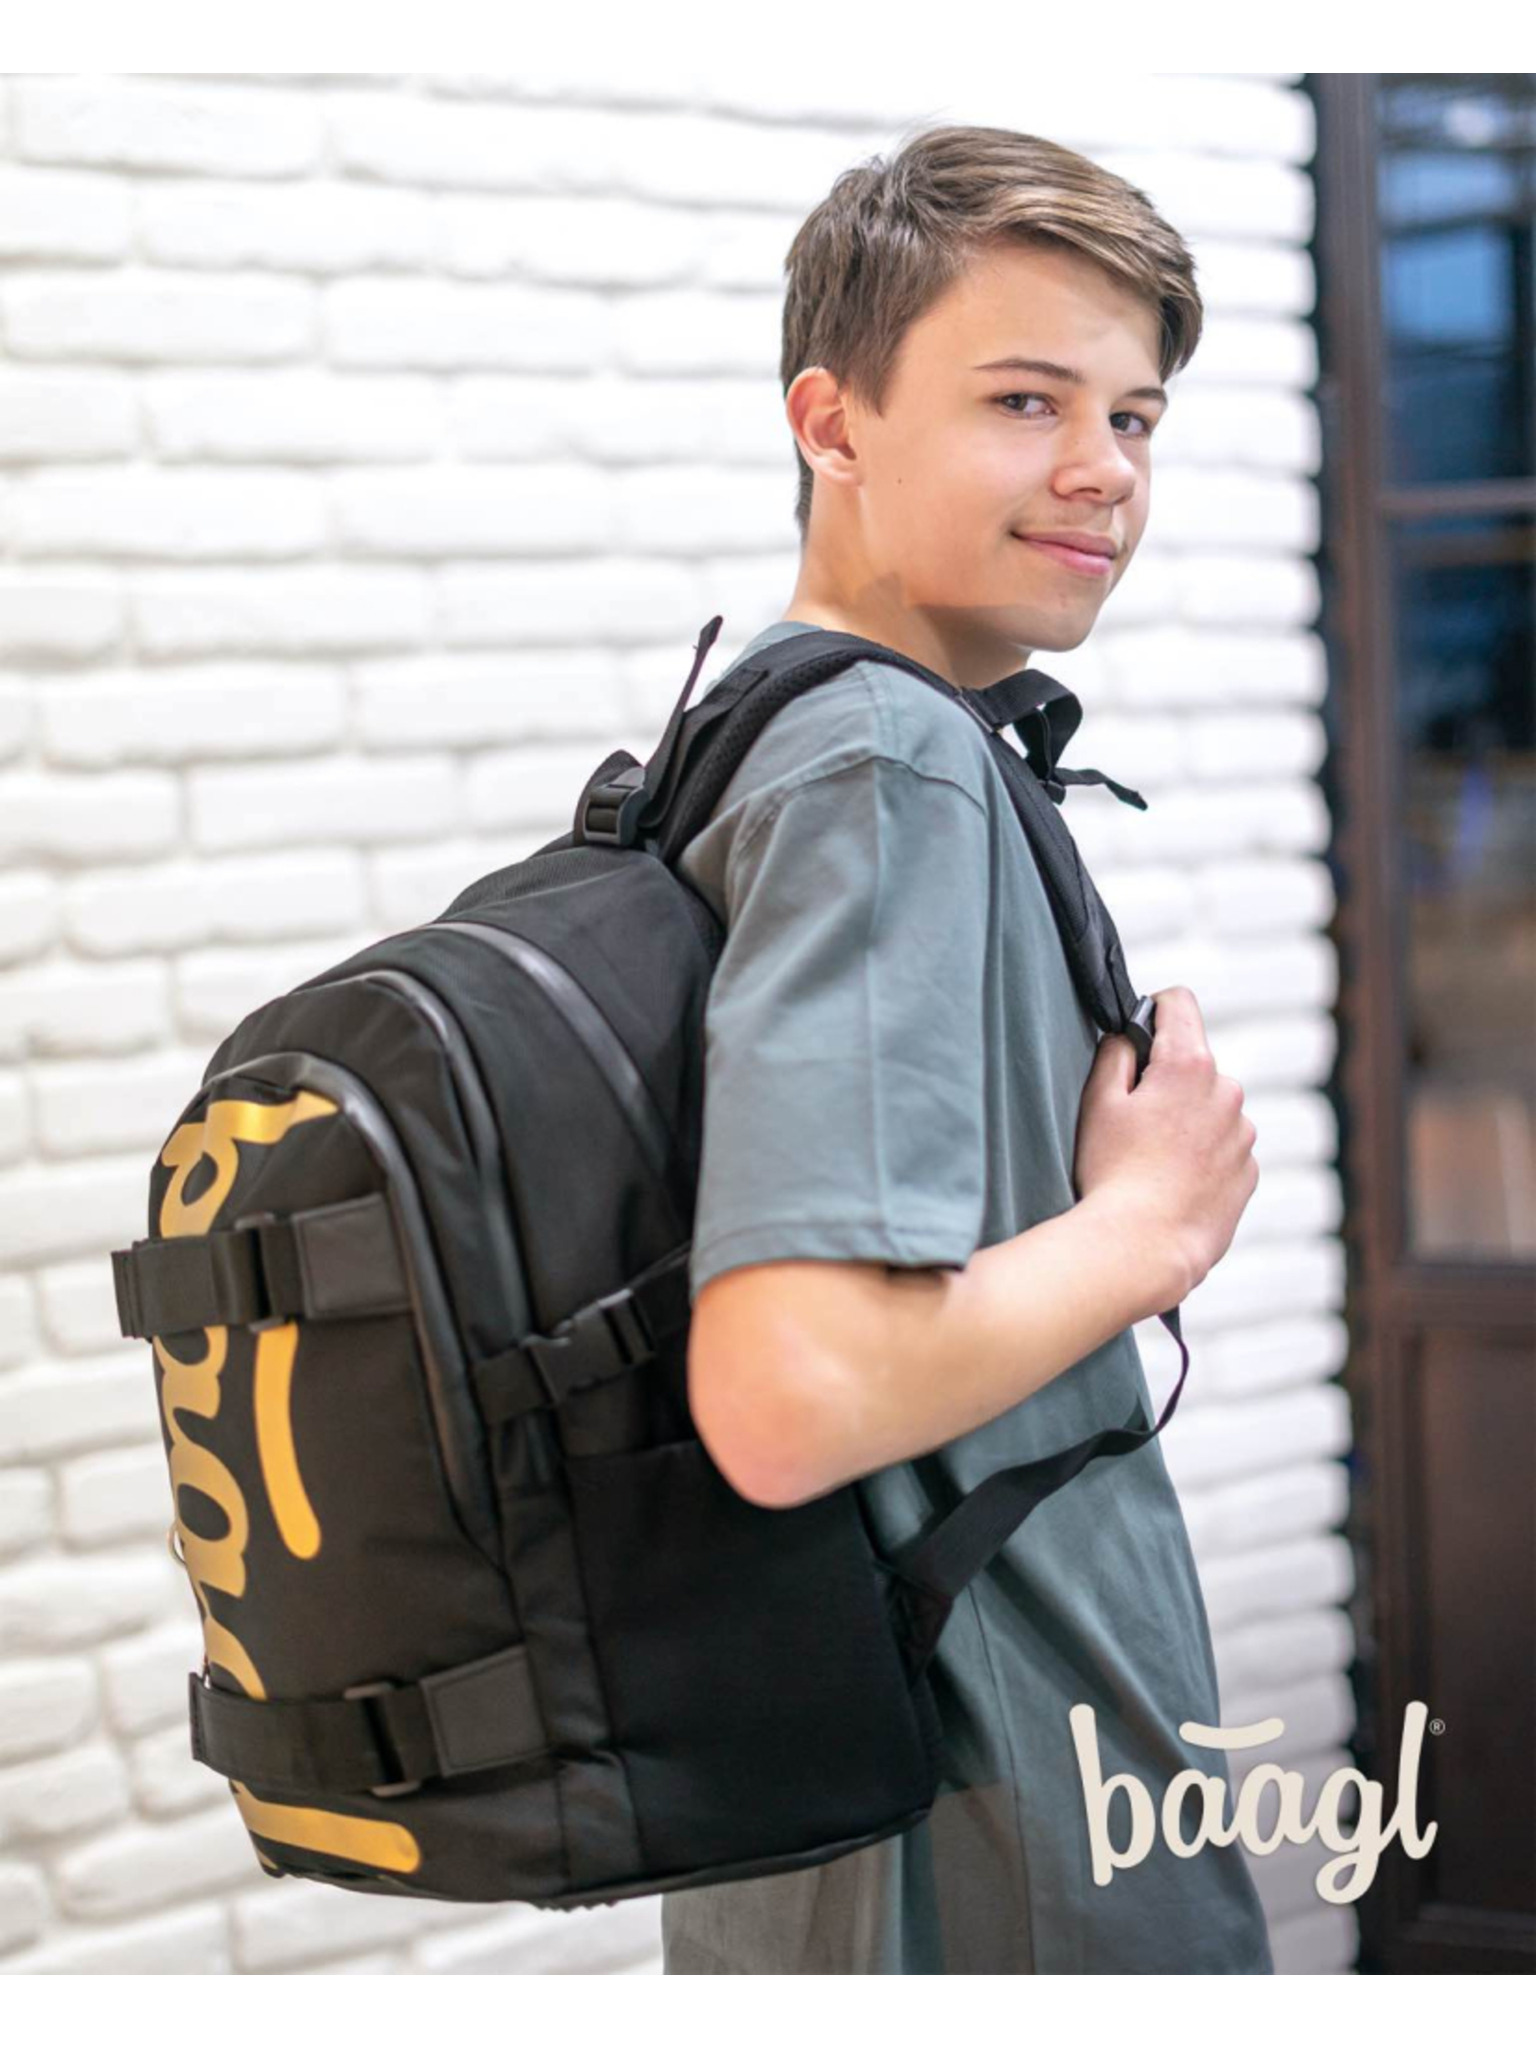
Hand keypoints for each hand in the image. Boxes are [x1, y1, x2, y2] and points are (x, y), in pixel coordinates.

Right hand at [1072, 986, 1258, 1308]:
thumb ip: (1115, 1054)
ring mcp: (1244, 1135)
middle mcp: (1228, 1092)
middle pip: (1195, 1063)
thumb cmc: (1113, 1174)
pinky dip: (1204, 1156)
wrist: (1144, 1248)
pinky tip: (1173, 1182)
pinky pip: (1225, 1148)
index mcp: (1189, 1065)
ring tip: (1152, 1160)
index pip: (1179, 1003)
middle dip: (1168, 1079)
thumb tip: (1129, 1037)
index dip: (1154, 1009)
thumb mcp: (1098, 1102)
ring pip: (1213, 1108)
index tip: (1139, 1033)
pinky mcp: (1249, 1173)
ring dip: (1188, 1120)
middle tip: (1133, 1118)